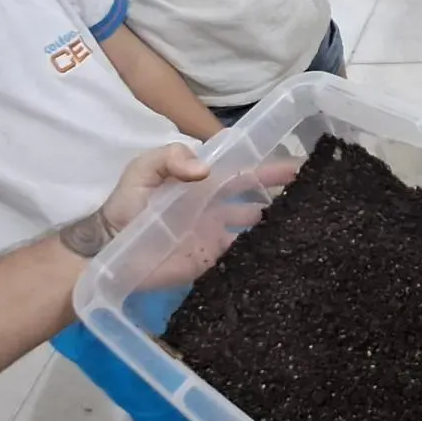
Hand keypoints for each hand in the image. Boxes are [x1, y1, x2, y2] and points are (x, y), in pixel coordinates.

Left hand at [101, 144, 297, 286]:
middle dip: (285, 193)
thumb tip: (205, 170)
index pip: (245, 170)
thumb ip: (170, 159)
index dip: (271, 167)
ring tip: (308, 224)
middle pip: (257, 197)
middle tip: (316, 193)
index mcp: (205, 181)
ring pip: (254, 226)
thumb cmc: (126, 205)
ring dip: (277, 224)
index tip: (300, 166)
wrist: (104, 251)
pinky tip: (284, 254)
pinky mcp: (210, 262)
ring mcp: (216, 235)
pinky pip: (240, 257)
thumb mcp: (143, 170)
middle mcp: (216, 206)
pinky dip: (260, 254)